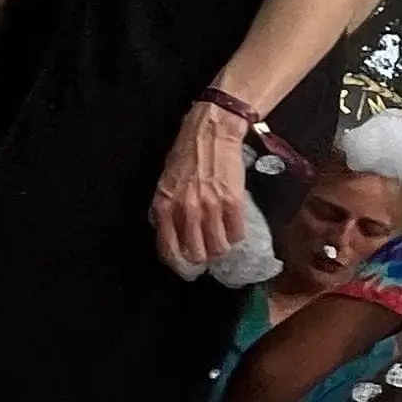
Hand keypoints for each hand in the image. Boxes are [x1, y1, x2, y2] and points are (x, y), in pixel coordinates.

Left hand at [152, 99, 250, 272]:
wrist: (210, 134)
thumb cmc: (186, 156)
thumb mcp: (165, 183)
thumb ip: (166, 209)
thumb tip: (170, 232)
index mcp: (165, 205)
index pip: (168, 249)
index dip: (179, 264)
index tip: (187, 267)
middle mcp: (186, 209)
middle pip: (197, 254)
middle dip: (203, 258)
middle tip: (207, 252)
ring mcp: (211, 206)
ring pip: (219, 247)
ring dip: (221, 249)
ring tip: (222, 241)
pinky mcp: (233, 202)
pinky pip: (237, 233)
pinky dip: (236, 236)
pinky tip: (233, 228)